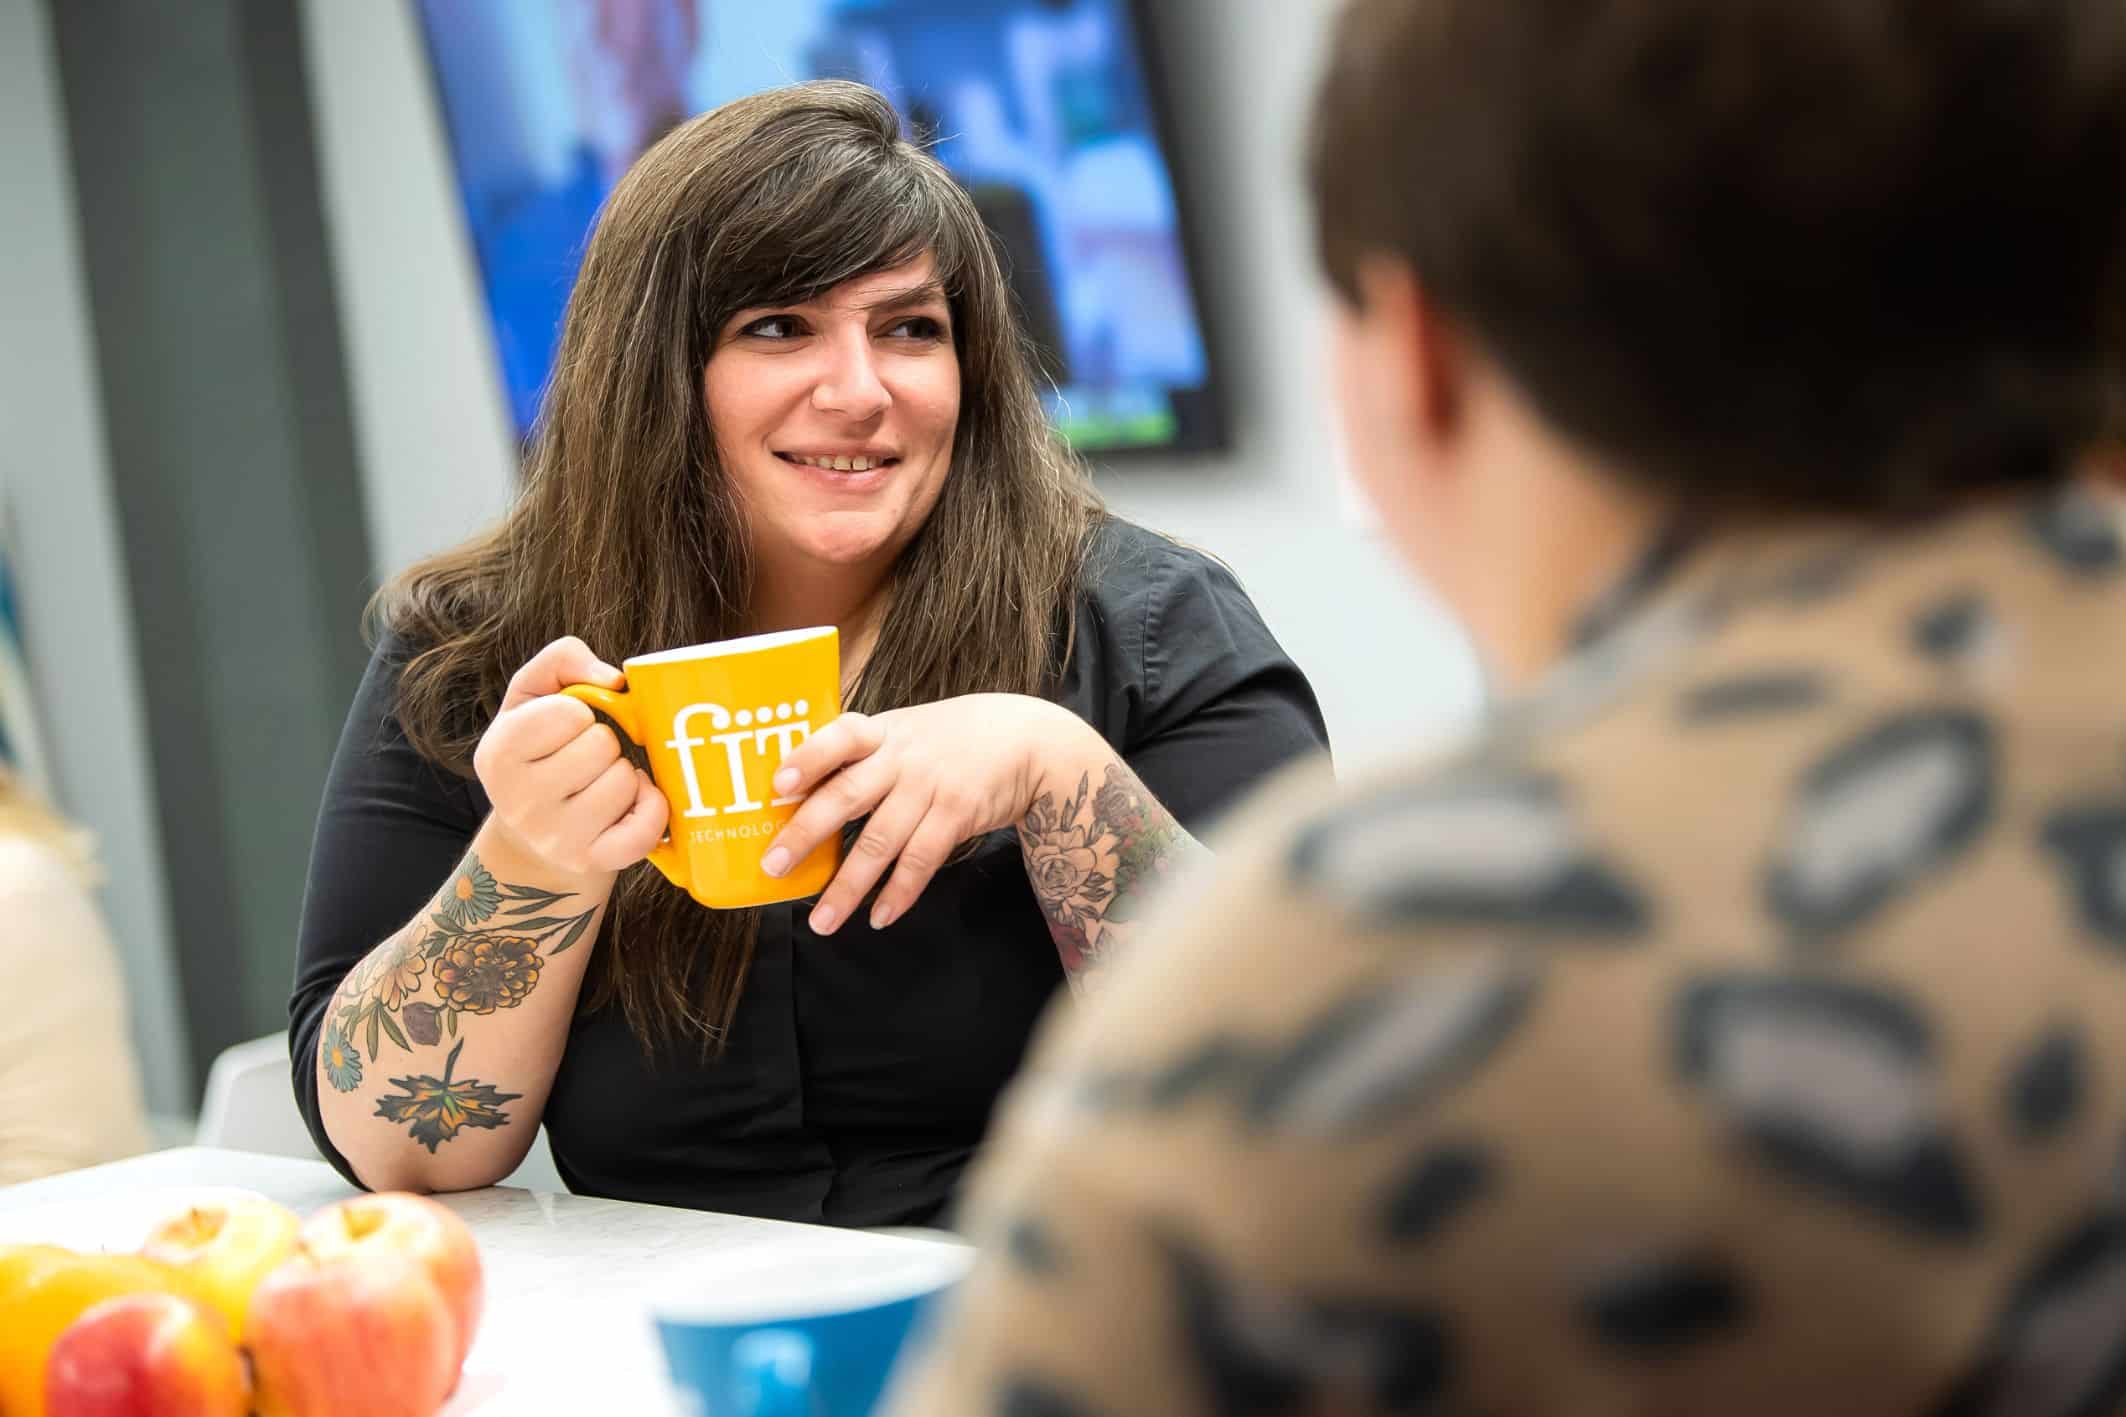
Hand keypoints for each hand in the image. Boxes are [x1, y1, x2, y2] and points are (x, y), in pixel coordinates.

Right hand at [471, 636, 669, 875]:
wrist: (537, 836)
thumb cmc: (542, 751)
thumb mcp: (534, 695)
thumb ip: (563, 660)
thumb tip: (615, 679)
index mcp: (499, 753)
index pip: (569, 713)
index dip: (580, 712)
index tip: (569, 727)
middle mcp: (520, 801)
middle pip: (602, 745)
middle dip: (605, 743)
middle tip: (588, 758)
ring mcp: (556, 838)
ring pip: (625, 780)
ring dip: (626, 773)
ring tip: (602, 781)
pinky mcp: (593, 862)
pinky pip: (645, 826)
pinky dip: (652, 807)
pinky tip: (633, 801)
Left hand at [761, 693, 1101, 934]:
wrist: (1031, 741)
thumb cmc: (955, 737)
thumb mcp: (909, 728)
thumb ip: (865, 752)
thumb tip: (802, 790)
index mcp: (883, 731)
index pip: (840, 736)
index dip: (808, 758)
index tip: (777, 785)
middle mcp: (903, 757)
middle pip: (846, 797)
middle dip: (805, 834)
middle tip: (773, 867)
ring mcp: (931, 787)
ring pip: (880, 842)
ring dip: (848, 886)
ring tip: (822, 922)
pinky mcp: (957, 815)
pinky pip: (921, 861)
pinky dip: (899, 892)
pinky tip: (879, 917)